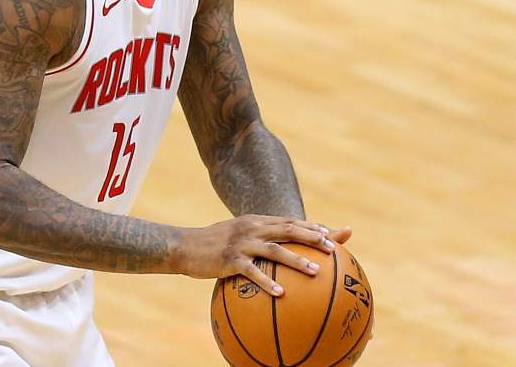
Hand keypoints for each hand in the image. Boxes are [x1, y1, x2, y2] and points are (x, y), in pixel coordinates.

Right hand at [174, 215, 344, 296]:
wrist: (183, 246)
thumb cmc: (210, 245)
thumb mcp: (233, 234)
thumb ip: (252, 238)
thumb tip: (272, 251)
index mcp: (254, 221)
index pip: (287, 220)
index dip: (309, 225)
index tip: (329, 232)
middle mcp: (251, 227)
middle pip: (287, 229)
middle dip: (312, 237)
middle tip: (332, 247)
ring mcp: (241, 242)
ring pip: (275, 249)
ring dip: (297, 260)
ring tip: (315, 271)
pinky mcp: (230, 259)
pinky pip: (253, 272)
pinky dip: (268, 282)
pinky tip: (281, 294)